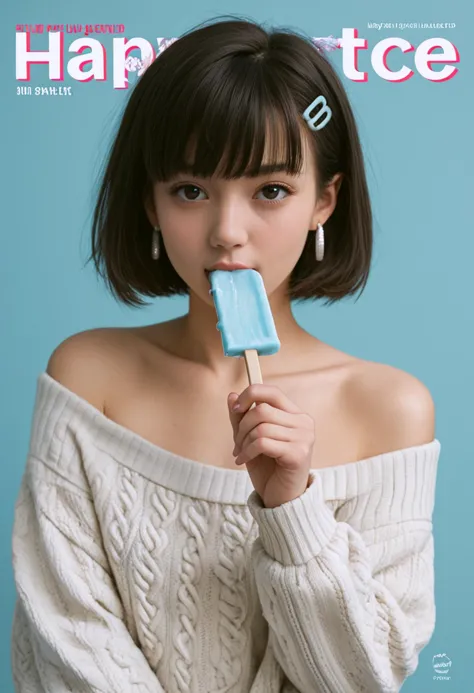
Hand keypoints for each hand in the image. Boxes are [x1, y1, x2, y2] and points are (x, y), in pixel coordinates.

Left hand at [227, 384, 314, 507]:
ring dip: (243, 442)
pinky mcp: (298, 454)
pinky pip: (263, 443)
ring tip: (240, 453)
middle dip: (242, 426)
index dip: (250, 395)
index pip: (272, 392)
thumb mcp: (250, 438)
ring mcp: (304, 438)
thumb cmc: (268, 468)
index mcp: (295, 414)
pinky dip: (247, 452)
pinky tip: (243, 461)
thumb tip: (231, 396)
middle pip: (262, 410)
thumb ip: (242, 417)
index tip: (235, 409)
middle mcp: (304, 422)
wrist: (281, 499)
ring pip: (261, 427)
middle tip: (237, 443)